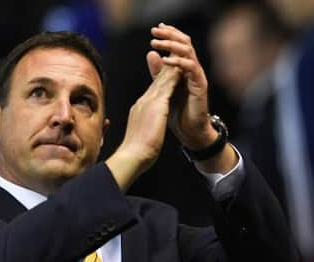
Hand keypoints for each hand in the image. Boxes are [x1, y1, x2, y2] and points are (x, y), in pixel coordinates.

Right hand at [106, 64, 181, 190]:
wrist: (132, 156)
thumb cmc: (135, 152)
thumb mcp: (139, 136)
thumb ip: (141, 128)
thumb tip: (140, 132)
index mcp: (140, 109)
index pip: (152, 91)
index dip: (160, 80)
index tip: (167, 71)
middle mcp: (143, 102)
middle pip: (156, 81)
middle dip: (165, 68)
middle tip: (172, 53)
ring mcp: (148, 102)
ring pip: (161, 80)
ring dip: (170, 67)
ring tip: (178, 54)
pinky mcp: (156, 106)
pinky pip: (167, 86)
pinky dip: (173, 76)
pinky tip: (181, 68)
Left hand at [148, 23, 216, 149]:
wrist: (189, 133)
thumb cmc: (177, 113)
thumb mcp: (164, 89)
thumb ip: (158, 72)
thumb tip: (151, 53)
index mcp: (183, 69)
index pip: (178, 45)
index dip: (168, 35)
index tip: (155, 28)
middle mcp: (192, 70)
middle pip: (184, 44)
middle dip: (170, 35)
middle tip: (155, 30)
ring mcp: (197, 77)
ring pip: (188, 52)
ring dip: (172, 45)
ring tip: (157, 43)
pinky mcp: (200, 86)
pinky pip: (192, 68)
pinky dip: (179, 62)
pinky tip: (166, 60)